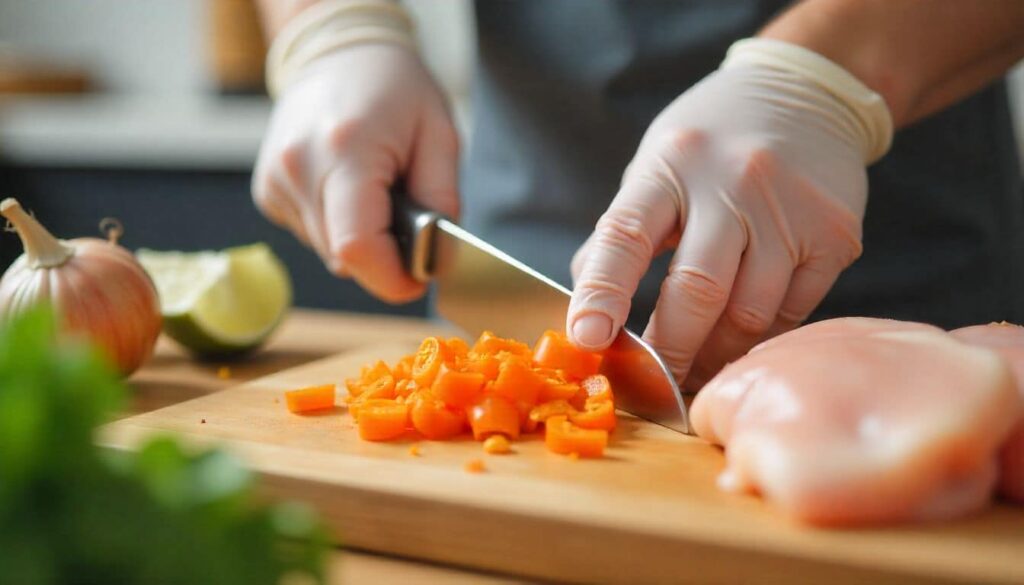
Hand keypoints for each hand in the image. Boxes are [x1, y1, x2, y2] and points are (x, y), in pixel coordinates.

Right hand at [252, 44, 458, 301]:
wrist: (337, 54)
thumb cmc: (395, 88)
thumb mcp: (440, 134)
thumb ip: (442, 199)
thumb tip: (437, 259)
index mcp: (346, 150)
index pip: (358, 247)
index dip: (392, 278)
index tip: (419, 279)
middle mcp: (299, 168)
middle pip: (345, 258)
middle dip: (385, 258)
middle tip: (409, 224)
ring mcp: (275, 181)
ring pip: (329, 252)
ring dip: (362, 240)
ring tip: (378, 194)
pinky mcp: (267, 191)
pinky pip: (312, 234)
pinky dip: (338, 226)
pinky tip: (348, 191)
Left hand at [568, 59, 872, 388]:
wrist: (807, 94)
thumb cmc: (711, 140)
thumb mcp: (653, 166)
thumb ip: (621, 233)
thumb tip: (586, 307)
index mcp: (670, 165)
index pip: (626, 236)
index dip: (602, 293)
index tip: (586, 339)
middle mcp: (732, 182)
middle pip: (696, 291)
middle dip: (671, 350)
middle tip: (656, 385)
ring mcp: (790, 209)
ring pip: (749, 314)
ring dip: (717, 354)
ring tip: (700, 370)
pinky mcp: (835, 234)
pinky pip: (792, 311)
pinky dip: (762, 337)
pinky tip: (744, 341)